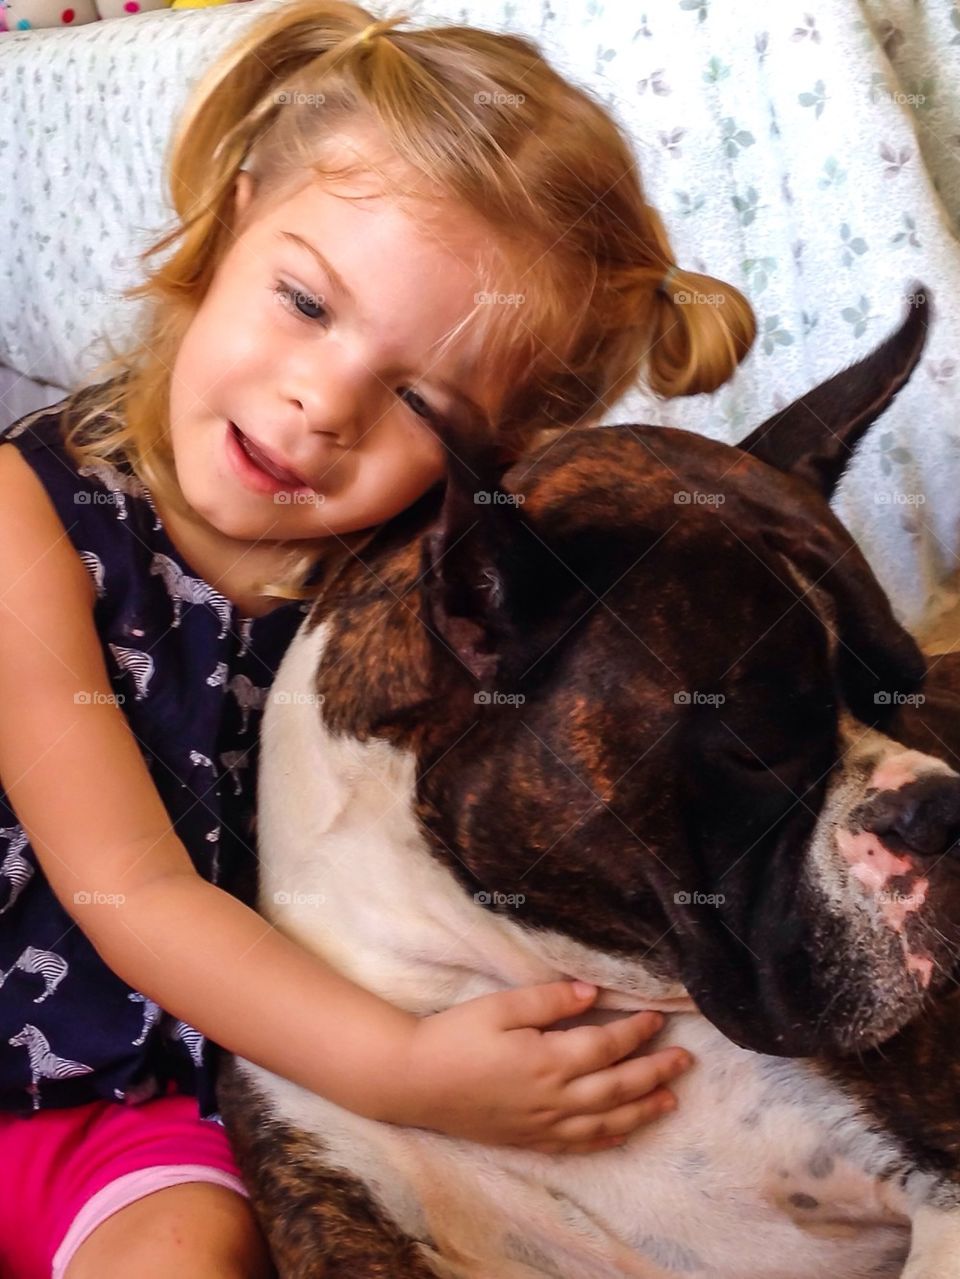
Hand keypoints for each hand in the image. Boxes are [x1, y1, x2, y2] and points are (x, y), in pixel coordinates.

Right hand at [388, 980, 692, 1152]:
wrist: (412, 1081)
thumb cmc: (454, 1036)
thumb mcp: (500, 1006)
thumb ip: (549, 1000)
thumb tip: (593, 995)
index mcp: (548, 1060)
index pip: (606, 1046)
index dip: (635, 1032)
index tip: (658, 1019)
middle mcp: (553, 1098)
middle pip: (617, 1087)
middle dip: (654, 1072)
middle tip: (685, 1061)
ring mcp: (542, 1124)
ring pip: (606, 1121)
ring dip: (642, 1109)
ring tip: (670, 1100)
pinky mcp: (529, 1138)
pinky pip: (579, 1144)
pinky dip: (608, 1138)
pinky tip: (622, 1132)